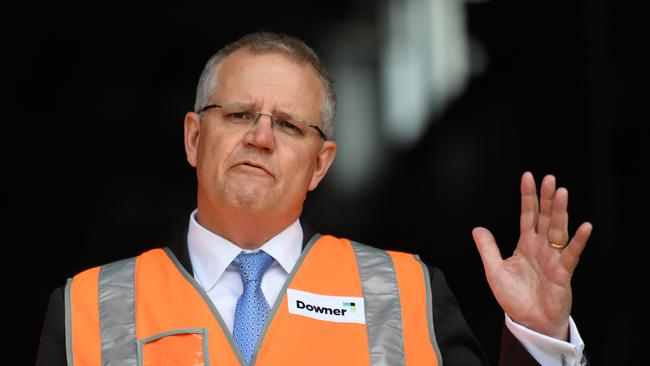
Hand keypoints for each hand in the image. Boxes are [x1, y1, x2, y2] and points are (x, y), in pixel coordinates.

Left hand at [472, 171, 591, 339]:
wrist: (529, 322)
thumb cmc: (515, 298)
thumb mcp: (494, 270)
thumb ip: (488, 248)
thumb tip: (477, 228)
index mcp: (526, 244)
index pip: (528, 214)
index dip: (528, 197)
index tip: (528, 177)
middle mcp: (541, 246)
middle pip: (545, 216)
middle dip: (547, 198)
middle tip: (549, 179)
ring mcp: (553, 257)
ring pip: (558, 229)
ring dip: (560, 212)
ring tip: (561, 193)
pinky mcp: (563, 272)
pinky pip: (571, 253)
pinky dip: (578, 240)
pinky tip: (584, 227)